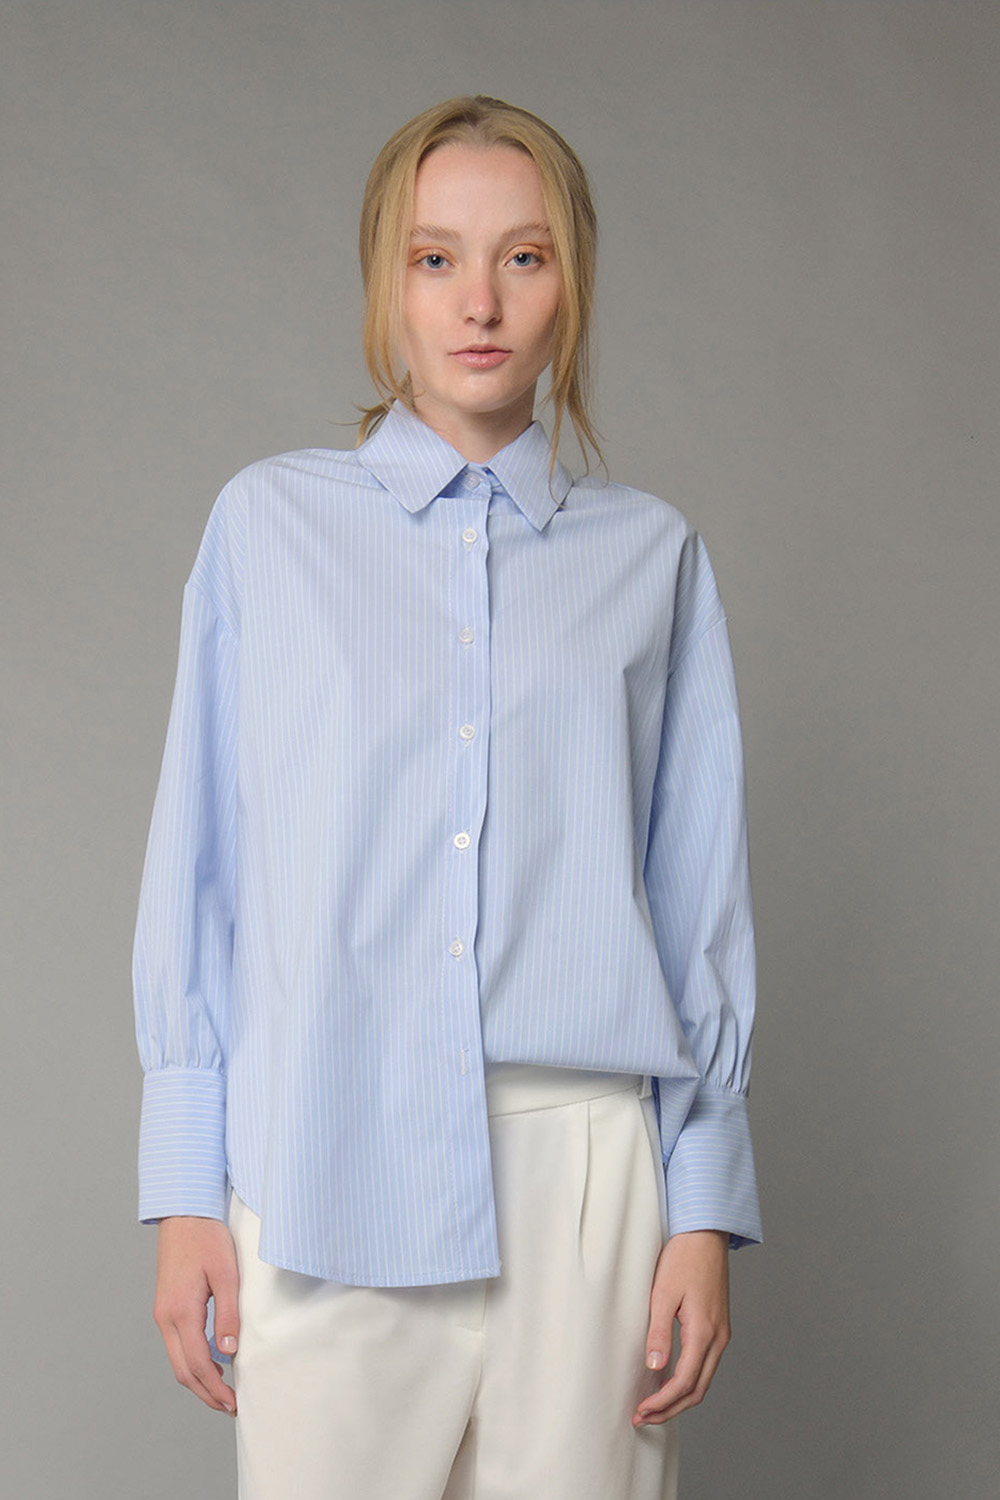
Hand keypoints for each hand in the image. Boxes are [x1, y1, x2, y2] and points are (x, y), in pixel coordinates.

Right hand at [154, 1215, 239, 1413]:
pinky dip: (192, 1361)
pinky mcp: (166, 1306)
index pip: (197, 1364)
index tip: (233, 1403)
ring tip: (223, 1391)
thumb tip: (229, 1352)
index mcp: (180, 1311)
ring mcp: (162, 1312)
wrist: (184, 1212)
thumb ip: (228, 1313)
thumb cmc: (207, 1237)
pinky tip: (211, 1362)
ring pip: (176, 1360)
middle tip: (230, 1406)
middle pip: (182, 1370)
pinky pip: (176, 1344)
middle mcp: (165, 1317)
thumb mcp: (226, 1273)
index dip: (215, 1388)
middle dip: (205, 1393)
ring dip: (198, 1380)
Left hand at [633, 1229, 729, 1426]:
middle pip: (698, 1390)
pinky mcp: (719, 1327)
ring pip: (704, 1380)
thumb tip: (655, 1369)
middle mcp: (718, 1338)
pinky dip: (689, 1381)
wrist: (705, 1234)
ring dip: (680, 1398)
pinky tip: (669, 1380)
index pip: (684, 1382)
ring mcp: (722, 1334)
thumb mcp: (663, 1294)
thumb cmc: (682, 1258)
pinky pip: (706, 1365)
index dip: (662, 1402)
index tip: (641, 1411)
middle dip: (670, 1409)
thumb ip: (659, 1333)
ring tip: (653, 1405)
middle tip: (644, 1418)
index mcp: (704, 1332)